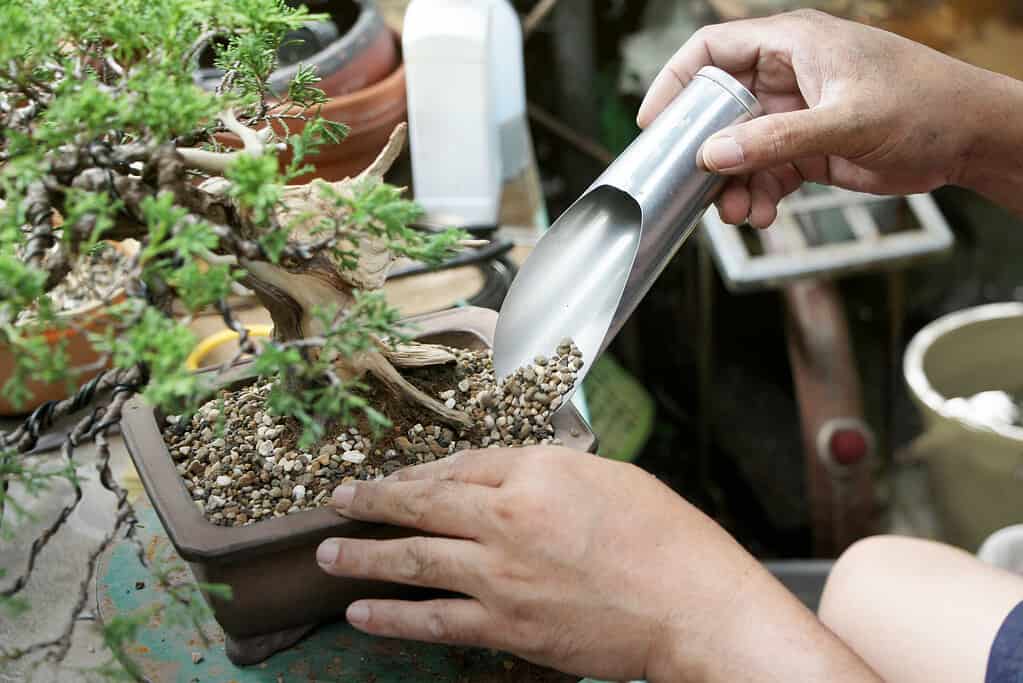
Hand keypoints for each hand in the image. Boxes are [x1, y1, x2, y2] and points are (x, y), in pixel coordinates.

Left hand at [316, 447, 880, 681]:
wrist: (692, 608)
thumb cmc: (665, 538)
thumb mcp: (607, 477)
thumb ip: (544, 472)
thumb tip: (500, 476)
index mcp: (535, 475)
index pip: (462, 465)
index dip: (425, 470)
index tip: (398, 476)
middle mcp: (507, 522)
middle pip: (423, 505)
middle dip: (373, 502)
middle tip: (338, 501)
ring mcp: (501, 579)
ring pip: (415, 562)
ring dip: (365, 557)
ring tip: (328, 553)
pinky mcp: (507, 629)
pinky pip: (435, 622)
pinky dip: (393, 617)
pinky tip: (363, 612)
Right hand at [637, 10, 1002, 226]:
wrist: (969, 139)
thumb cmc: (925, 105)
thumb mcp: (845, 121)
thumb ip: (777, 140)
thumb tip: (715, 156)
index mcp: (792, 44)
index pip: (712, 51)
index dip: (676, 83)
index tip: (654, 123)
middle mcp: (787, 76)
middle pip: (719, 109)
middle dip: (705, 151)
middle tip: (694, 184)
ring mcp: (796, 115)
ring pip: (739, 150)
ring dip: (732, 184)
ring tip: (738, 213)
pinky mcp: (808, 149)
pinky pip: (765, 173)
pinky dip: (758, 196)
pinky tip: (762, 215)